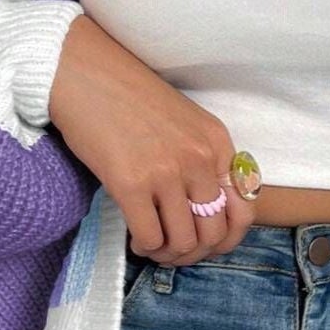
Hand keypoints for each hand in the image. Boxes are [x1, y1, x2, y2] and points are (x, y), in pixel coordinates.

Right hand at [48, 13, 256, 264]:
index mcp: (217, 143)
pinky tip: (135, 238)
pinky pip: (150, 237)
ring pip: (182, 242)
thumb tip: (207, 210)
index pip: (244, 210)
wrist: (86, 75)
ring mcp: (166, 172)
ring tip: (153, 245)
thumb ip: (203, 159)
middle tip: (173, 249)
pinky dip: (144, 247)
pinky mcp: (131, 184)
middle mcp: (199, 158)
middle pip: (213, 233)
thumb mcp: (185, 123)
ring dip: (167, 254)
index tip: (206, 244)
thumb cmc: (130, 99)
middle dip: (194, 253)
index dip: (227, 239)